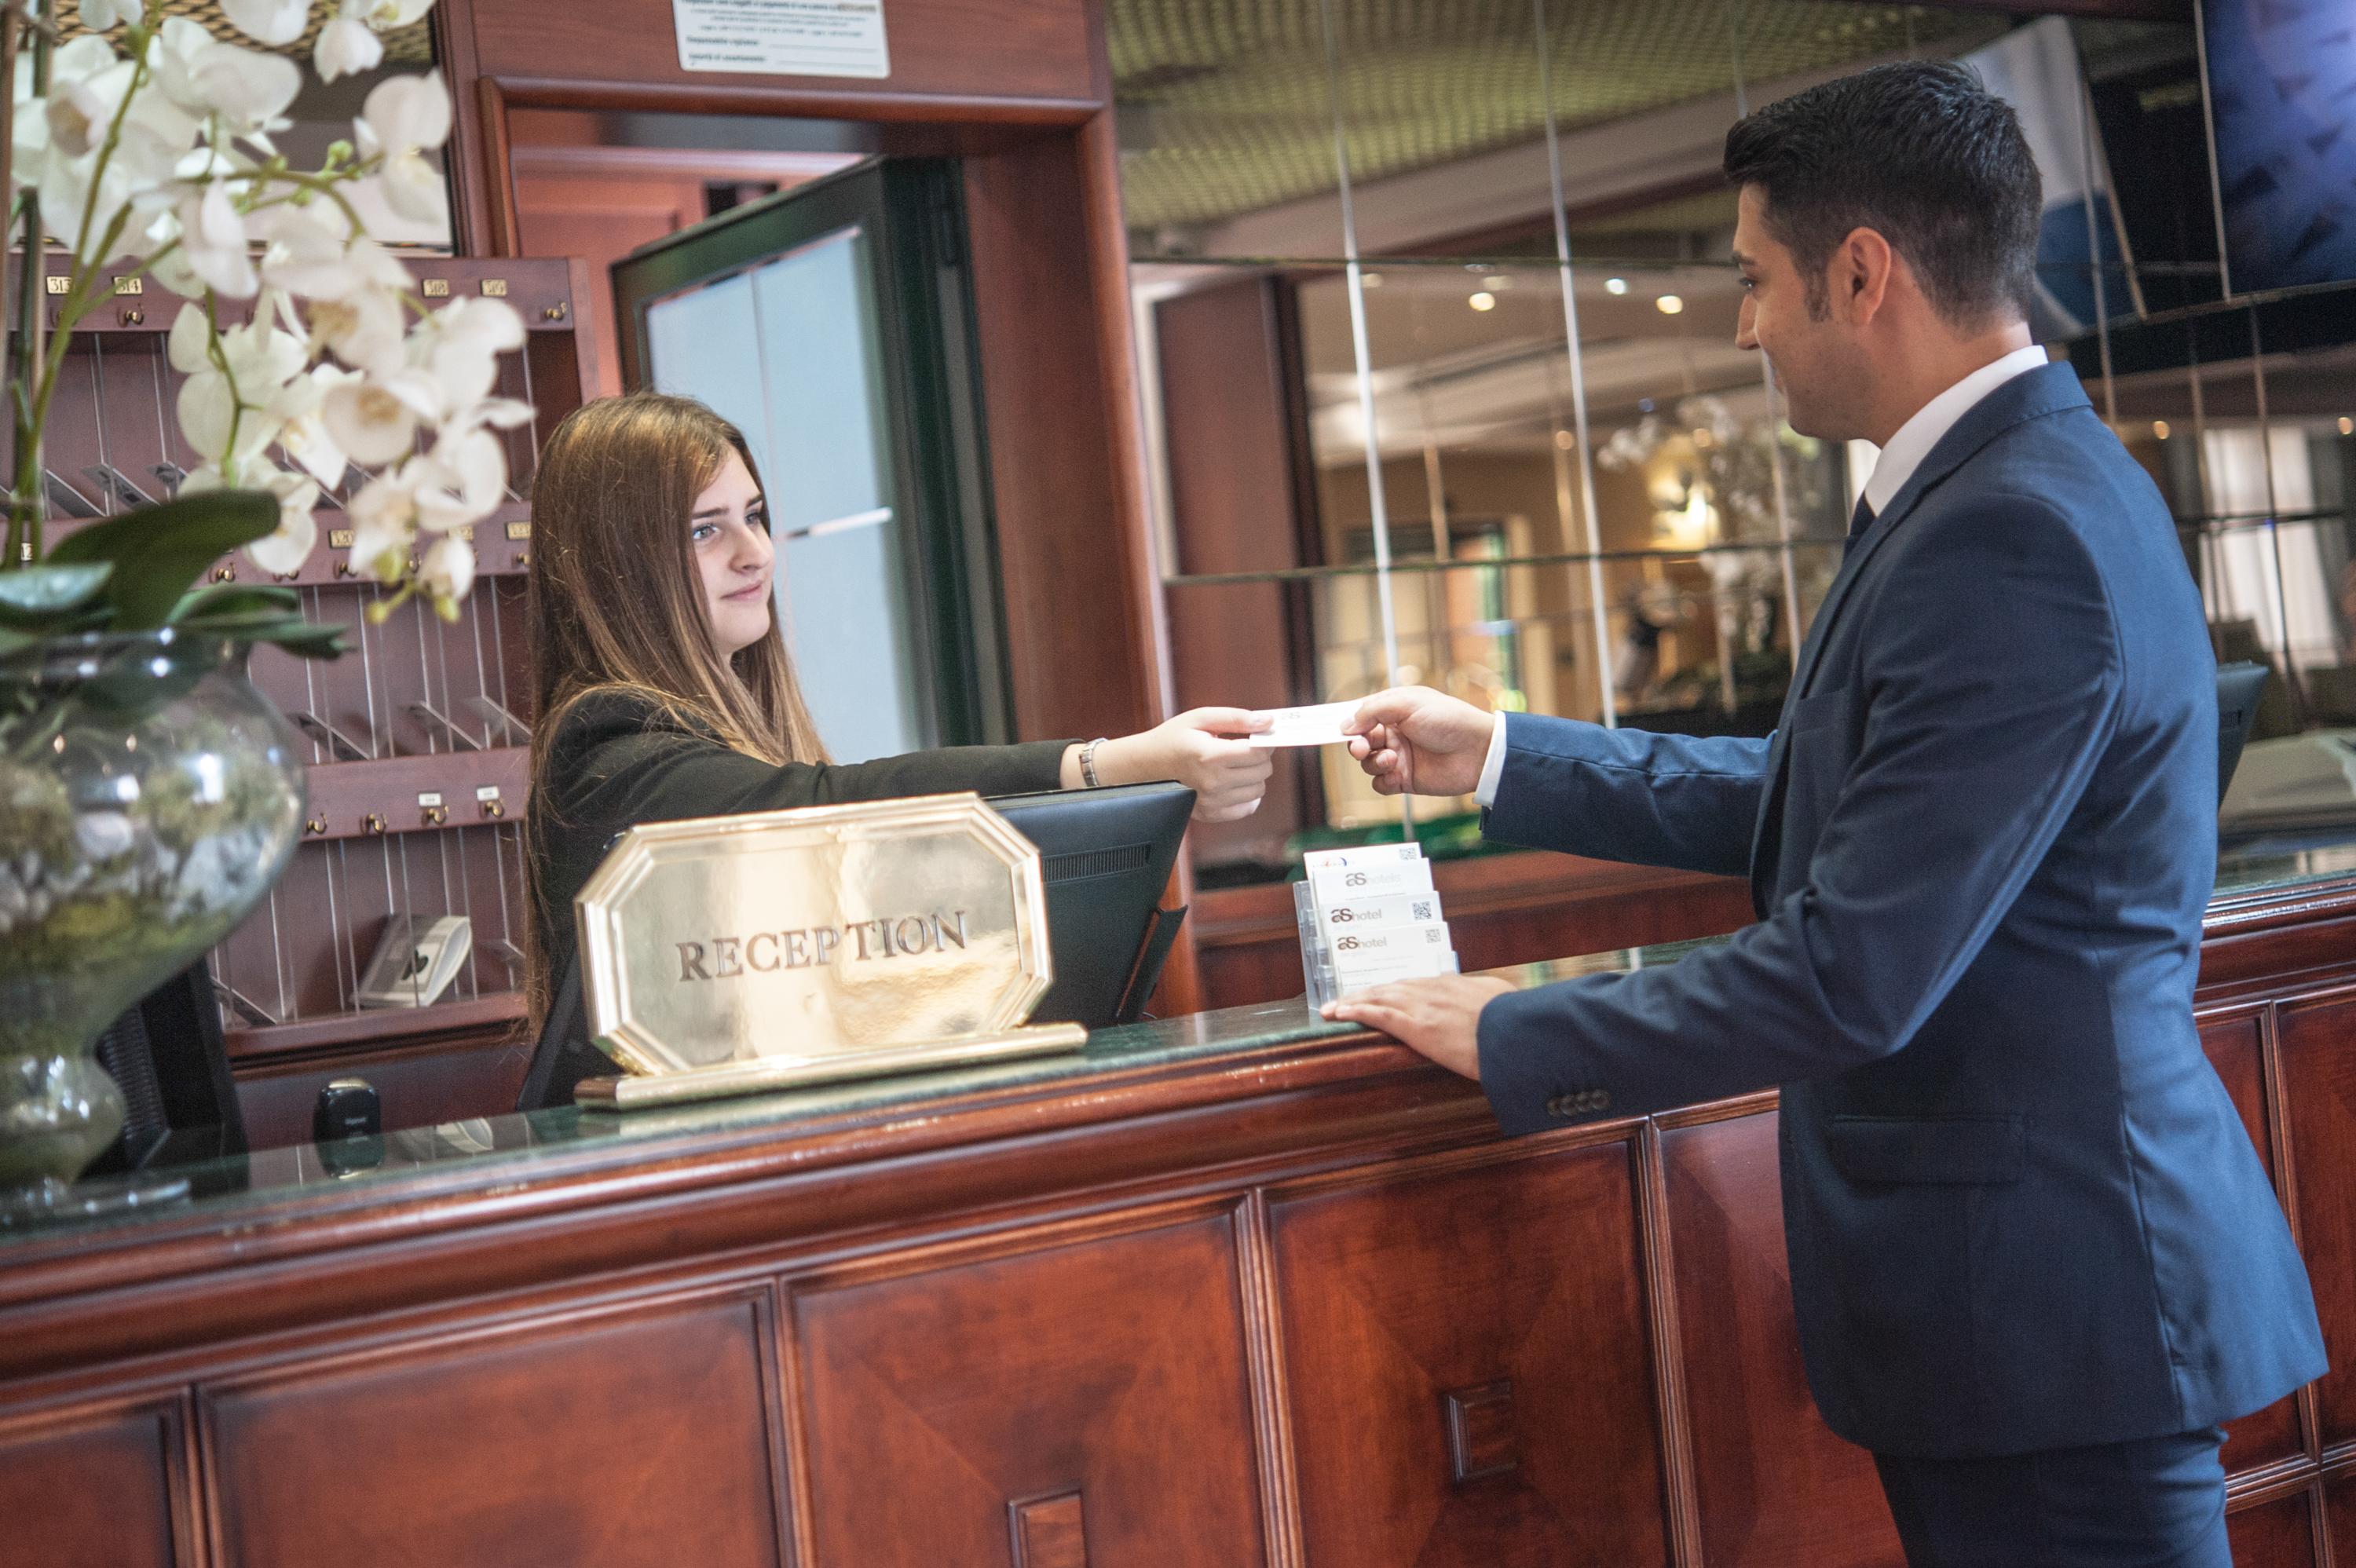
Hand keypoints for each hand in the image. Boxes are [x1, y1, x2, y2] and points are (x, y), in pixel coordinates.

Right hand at [1097, 707, 1274, 821]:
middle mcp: (1212, 782)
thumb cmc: (1173, 738)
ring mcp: (1211, 802)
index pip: (1258, 753)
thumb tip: (1267, 722)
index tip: (1261, 736)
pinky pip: (1247, 808)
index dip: (1265, 743)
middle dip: (1260, 757)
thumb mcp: (1200, 718)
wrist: (1145, 765)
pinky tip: (1233, 782)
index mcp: (1210, 756)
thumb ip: (1236, 718)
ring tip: (1236, 765)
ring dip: (1254, 776)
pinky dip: (1247, 795)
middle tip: (1246, 748)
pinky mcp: (1210, 814)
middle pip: (1262, 771)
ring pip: (1258, 790)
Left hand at [1321, 974, 1513, 1078]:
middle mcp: (1433, 990)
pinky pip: (1377, 1015)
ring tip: (1334, 1007)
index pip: (1415, 985)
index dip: (1394, 990)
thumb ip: (1490, 995)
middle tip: (1346, 999)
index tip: (1382, 994)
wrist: (1517, 1035)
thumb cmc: (1516, 1021)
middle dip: (1367, 993)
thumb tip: (1494, 996)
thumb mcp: (1504, 998)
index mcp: (1453, 985)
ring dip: (1353, 1001)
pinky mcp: (1415, 1026)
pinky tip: (1338, 1013)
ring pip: (1378, 998)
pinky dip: (1355, 1012)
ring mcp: (1422, 1006)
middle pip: (1391, 988)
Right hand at [1342, 687, 1495, 798]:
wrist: (1478, 751)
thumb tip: (1346, 725)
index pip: (1362, 717)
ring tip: (1393, 758)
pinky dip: (1384, 780)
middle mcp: (1395, 734)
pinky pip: (1381, 784)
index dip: (1350, 724)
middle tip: (1363, 748)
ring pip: (1368, 764)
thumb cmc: (1449, 720)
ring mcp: (1400, 757)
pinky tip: (1398, 774)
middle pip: (1360, 742)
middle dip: (1358, 745)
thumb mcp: (1408, 703)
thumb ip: (1372, 711)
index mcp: (1394, 711)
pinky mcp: (1406, 780)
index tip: (1340, 731)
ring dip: (1374, 762)